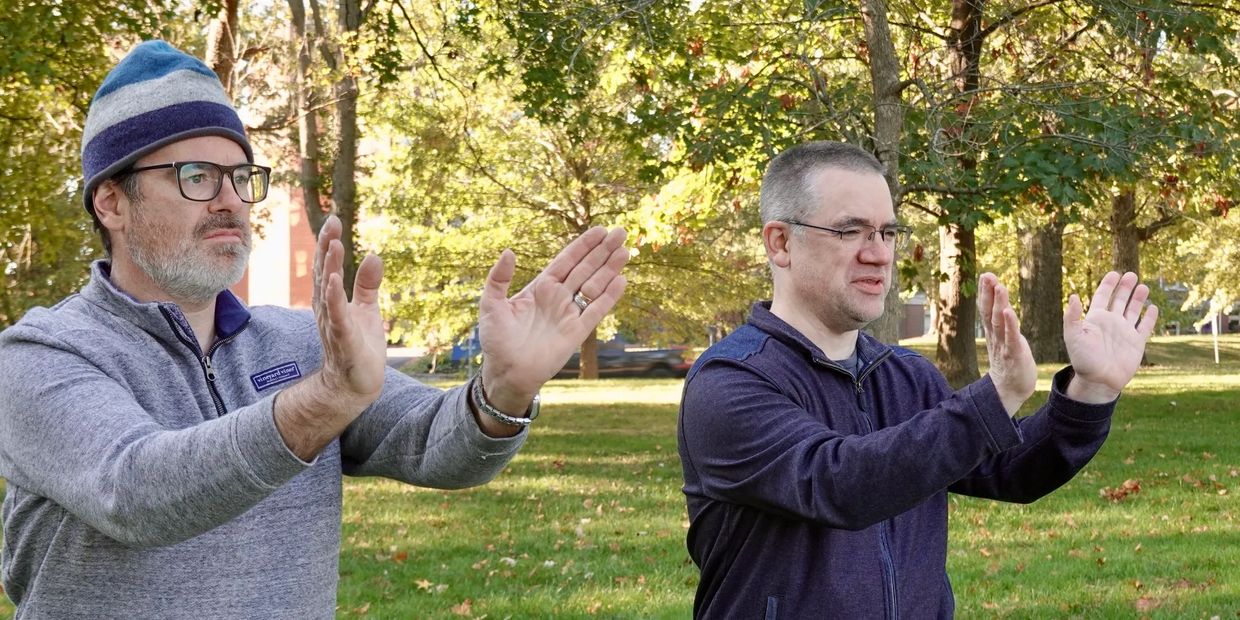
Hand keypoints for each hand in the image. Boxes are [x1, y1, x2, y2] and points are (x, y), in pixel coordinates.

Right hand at [311, 215, 386, 410]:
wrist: (356, 384)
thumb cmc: (359, 345)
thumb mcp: (367, 309)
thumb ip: (367, 284)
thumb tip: (375, 255)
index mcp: (331, 301)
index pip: (327, 267)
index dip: (328, 243)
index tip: (333, 218)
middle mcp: (327, 310)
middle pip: (323, 274)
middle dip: (326, 248)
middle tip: (330, 222)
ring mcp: (334, 326)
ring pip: (328, 293)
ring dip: (329, 269)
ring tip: (334, 245)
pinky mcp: (344, 341)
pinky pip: (337, 318)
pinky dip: (335, 300)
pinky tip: (334, 282)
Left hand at [477, 227, 628, 414]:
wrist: (508, 372)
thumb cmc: (496, 340)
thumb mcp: (491, 305)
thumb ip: (498, 278)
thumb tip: (508, 252)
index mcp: (541, 287)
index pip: (567, 261)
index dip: (584, 245)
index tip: (600, 230)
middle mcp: (558, 297)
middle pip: (586, 268)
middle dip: (603, 251)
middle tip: (620, 232)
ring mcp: (569, 313)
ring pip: (595, 286)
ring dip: (610, 269)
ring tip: (625, 251)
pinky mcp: (577, 331)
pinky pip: (596, 310)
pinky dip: (609, 296)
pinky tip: (621, 280)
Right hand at [978, 273, 1035, 415]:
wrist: (1009, 390)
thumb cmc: (1009, 362)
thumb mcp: (1004, 339)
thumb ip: (1001, 324)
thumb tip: (1000, 308)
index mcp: (994, 332)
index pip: (987, 309)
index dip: (986, 292)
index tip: (986, 275)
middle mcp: (996, 336)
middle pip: (989, 311)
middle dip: (988, 292)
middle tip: (987, 275)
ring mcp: (1004, 344)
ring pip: (999, 321)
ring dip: (999, 303)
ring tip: (1000, 286)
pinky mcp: (1013, 354)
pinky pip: (1011, 337)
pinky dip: (1009, 324)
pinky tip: (1008, 312)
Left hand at [1063, 271, 1157, 402]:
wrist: (1099, 381)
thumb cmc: (1083, 359)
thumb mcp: (1073, 336)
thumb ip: (1072, 317)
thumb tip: (1073, 296)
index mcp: (1095, 319)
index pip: (1102, 296)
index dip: (1108, 285)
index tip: (1114, 273)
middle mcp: (1110, 323)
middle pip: (1119, 300)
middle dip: (1125, 287)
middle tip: (1131, 274)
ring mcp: (1124, 332)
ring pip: (1133, 311)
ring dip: (1138, 299)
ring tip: (1143, 287)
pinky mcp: (1136, 343)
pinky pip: (1145, 327)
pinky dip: (1149, 317)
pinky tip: (1153, 307)